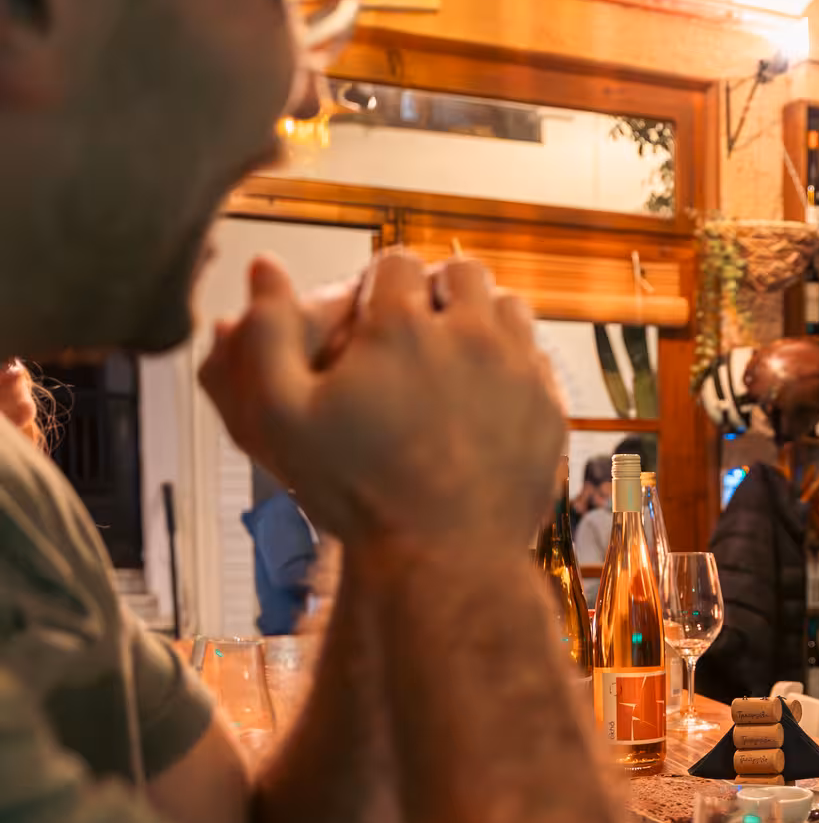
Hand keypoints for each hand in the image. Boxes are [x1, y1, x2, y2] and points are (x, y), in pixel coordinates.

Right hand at [200, 251, 562, 552]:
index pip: (397, 262)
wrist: (444, 559)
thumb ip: (265, 334)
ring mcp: (520, 372)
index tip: (373, 312)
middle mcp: (471, 336)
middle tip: (420, 325)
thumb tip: (264, 267)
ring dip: (482, 318)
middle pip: (463, 272)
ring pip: (510, 307)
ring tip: (455, 353)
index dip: (381, 281)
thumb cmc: (355, 492)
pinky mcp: (550, 409)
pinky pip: (539, 359)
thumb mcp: (280, 416)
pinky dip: (515, 362)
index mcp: (403, 327)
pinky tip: (489, 393)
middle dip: (439, 288)